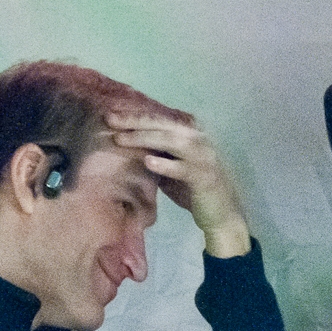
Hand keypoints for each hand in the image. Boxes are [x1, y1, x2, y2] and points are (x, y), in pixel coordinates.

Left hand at [110, 114, 252, 257]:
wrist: (222, 214)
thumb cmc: (193, 190)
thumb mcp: (172, 167)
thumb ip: (156, 153)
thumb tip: (125, 143)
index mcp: (191, 135)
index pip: (160, 120)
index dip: (136, 117)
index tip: (111, 116)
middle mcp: (199, 141)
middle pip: (164, 125)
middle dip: (136, 122)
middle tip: (110, 120)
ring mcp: (204, 157)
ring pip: (172, 141)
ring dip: (145, 138)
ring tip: (121, 139)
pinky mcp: (205, 177)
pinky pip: (183, 168)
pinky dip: (166, 164)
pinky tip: (148, 161)